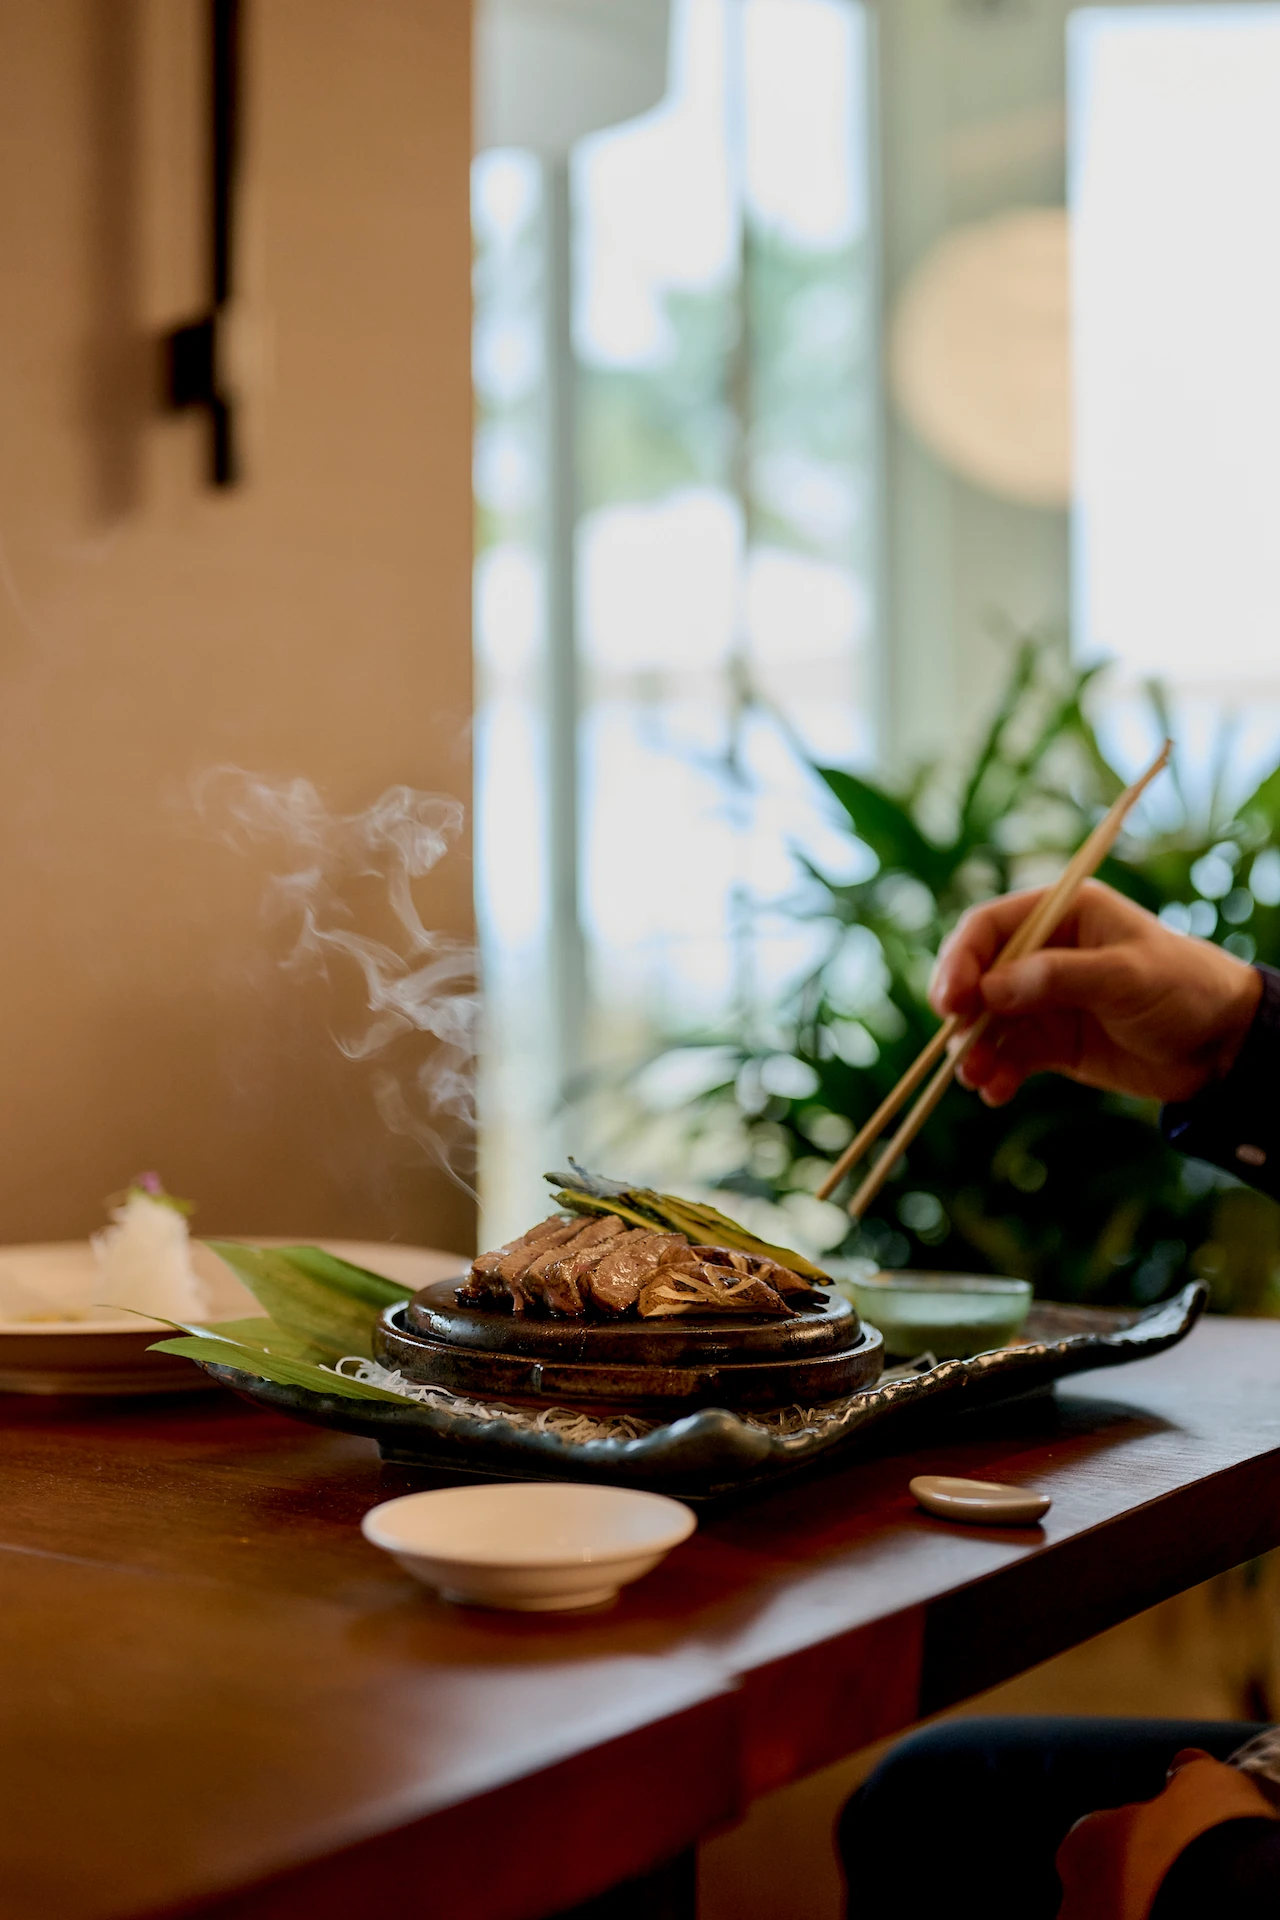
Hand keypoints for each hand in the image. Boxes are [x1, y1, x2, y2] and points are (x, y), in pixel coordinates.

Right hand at [929, 879, 1261, 1105]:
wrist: (1223, 1047)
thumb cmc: (1184, 989)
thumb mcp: (1125, 977)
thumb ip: (1059, 978)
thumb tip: (991, 989)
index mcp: (1063, 915)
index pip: (990, 928)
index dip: (961, 960)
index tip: (950, 1001)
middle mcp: (1045, 953)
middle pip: (978, 976)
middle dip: (961, 1012)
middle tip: (954, 1046)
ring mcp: (1046, 999)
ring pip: (988, 1022)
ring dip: (974, 1050)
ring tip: (975, 1078)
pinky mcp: (1052, 1042)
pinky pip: (1009, 1055)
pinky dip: (997, 1073)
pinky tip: (997, 1093)